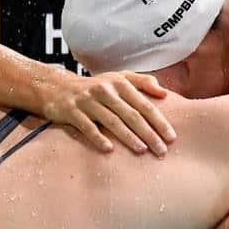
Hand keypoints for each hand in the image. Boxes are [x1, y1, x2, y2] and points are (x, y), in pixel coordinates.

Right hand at [41, 71, 175, 155]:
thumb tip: (165, 93)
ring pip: (112, 121)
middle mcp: (105, 90)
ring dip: (128, 136)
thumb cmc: (95, 87)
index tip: (171, 137)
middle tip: (162, 150)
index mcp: (120, 82)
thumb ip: (143, 82)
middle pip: (131, 114)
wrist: (57, 88)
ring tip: (142, 150)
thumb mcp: (118, 78)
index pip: (144, 104)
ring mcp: (87, 100)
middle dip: (148, 133)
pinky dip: (98, 137)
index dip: (159, 121)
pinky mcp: (71, 111)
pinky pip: (87, 126)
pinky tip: (109, 149)